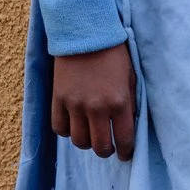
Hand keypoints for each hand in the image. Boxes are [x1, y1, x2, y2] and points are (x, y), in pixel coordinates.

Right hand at [51, 43, 136, 160]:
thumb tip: (130, 123)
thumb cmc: (114, 53)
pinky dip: (67, 131)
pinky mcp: (58, 100)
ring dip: (87, 142)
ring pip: (79, 141)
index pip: (124, 139)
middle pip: (99, 146)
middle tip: (109, 147)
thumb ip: (130, 102)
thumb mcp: (131, 76)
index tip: (127, 155)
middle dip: (107, 151)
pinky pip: (60, 129)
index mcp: (119, 102)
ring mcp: (75, 105)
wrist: (85, 34)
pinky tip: (75, 124)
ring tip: (92, 135)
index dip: (127, 151)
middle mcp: (96, 108)